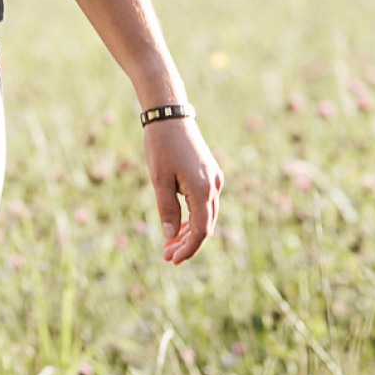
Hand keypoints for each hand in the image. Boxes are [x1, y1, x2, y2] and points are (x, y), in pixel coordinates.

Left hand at [145, 116, 222, 263]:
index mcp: (203, 190)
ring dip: (189, 231)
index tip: (171, 260)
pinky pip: (205, 203)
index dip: (188, 249)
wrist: (170, 115)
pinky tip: (178, 225)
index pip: (200, 231)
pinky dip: (192, 216)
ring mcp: (215, 179)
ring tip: (169, 244)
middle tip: (166, 256)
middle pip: (205, 226)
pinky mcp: (210, 173)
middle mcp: (215, 186)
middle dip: (187, 243)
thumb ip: (167, 209)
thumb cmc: (162, 145)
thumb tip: (170, 237)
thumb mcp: (159, 180)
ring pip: (206, 215)